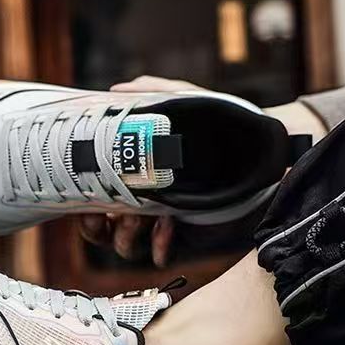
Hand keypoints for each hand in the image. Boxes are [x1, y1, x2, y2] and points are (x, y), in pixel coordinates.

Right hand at [77, 78, 328, 266]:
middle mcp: (144, 200)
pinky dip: (159, 247)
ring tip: (140, 218)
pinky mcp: (186, 237)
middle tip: (107, 214)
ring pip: (126, 245)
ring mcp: (163, 221)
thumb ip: (153, 91)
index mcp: (135, 174)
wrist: (260, 147)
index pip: (96, 197)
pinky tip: (168, 228)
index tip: (85, 200)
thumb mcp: (185, 101)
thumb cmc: (221, 123)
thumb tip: (116, 90)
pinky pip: (161, 255)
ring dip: (125, 236)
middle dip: (97, 227)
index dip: (84, 205)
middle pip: (103, 229)